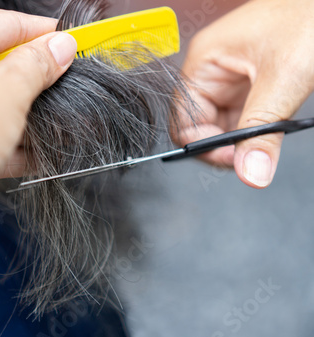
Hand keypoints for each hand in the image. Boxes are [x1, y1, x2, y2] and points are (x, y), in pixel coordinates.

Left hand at [0, 8, 76, 213]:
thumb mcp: (10, 87)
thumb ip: (39, 64)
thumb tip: (60, 47)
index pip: (3, 23)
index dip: (42, 33)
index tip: (70, 43)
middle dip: (33, 81)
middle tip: (63, 84)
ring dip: (23, 116)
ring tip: (53, 122)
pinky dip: (5, 142)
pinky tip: (33, 154)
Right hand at [179, 0, 313, 187]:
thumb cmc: (308, 14)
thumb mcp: (284, 78)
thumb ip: (263, 130)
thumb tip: (250, 172)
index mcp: (203, 63)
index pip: (183, 121)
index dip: (204, 146)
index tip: (234, 160)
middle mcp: (212, 72)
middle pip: (201, 127)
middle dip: (225, 145)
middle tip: (252, 157)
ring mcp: (232, 78)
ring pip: (224, 125)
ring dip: (242, 138)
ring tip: (266, 140)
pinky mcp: (251, 83)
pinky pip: (244, 117)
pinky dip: (257, 129)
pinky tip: (273, 128)